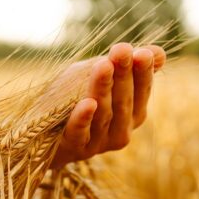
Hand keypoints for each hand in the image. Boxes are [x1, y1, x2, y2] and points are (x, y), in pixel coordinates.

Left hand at [51, 43, 165, 167]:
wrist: (40, 131)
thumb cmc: (73, 98)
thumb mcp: (97, 76)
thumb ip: (124, 66)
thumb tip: (159, 53)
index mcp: (132, 114)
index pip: (142, 91)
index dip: (142, 72)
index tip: (140, 52)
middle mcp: (120, 131)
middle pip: (124, 102)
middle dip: (123, 74)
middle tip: (122, 50)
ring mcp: (98, 142)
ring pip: (103, 114)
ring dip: (103, 89)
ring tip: (103, 65)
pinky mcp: (74, 148)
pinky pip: (80, 133)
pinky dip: (83, 118)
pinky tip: (87, 103)